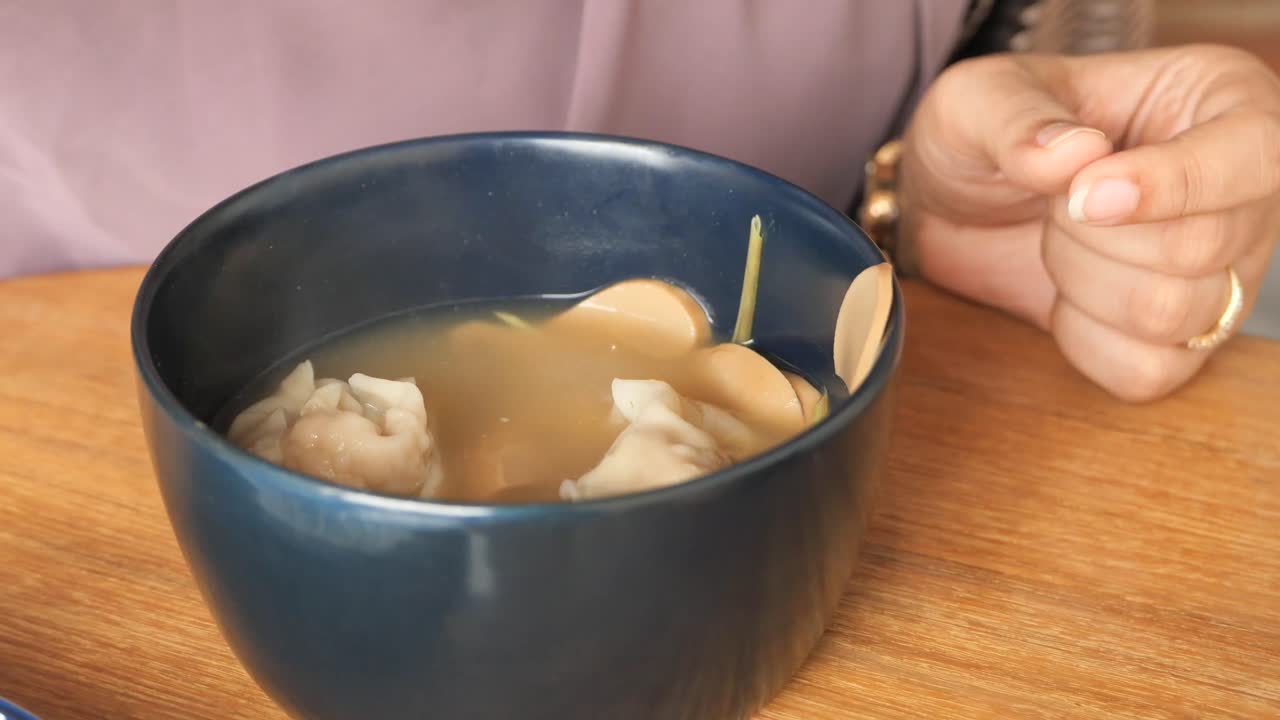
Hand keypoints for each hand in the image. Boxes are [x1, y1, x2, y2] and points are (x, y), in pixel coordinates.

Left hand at [900, 44, 1279, 401]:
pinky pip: (1149, 370)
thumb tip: (1074, 157)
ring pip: (1174, 314)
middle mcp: (1244, 191)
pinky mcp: (1182, 341)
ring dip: (1083, 284)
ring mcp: (1224, 273)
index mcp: (1222, 100)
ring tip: (1058, 241)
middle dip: (1091, 236)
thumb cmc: (988, 132)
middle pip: (1200, 247)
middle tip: (1051, 205)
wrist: (956, 202)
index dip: (1168, 185)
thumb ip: (1017, 118)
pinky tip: (1063, 297)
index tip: (1081, 196)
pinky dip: (1085, 340)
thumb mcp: (978, 98)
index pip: (1252, 153)